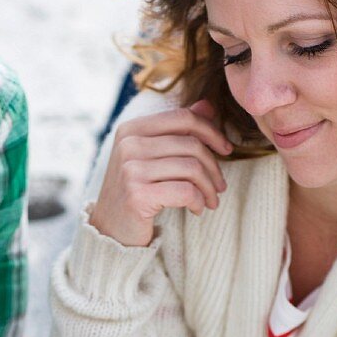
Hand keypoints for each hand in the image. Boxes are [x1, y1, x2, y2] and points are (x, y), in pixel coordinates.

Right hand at [89, 99, 231, 246]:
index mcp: (131, 129)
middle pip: (191, 144)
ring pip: (192, 168)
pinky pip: (185, 191)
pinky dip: (198, 201)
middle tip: (220, 186)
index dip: (211, 131)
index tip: (225, 150)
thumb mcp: (152, 156)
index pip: (183, 118)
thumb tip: (208, 105)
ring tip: (211, 200)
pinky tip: (198, 209)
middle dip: (213, 167)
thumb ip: (177, 130)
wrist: (111, 231)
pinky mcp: (138, 195)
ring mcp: (131, 170)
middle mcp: (128, 145)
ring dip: (209, 187)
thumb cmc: (136, 191)